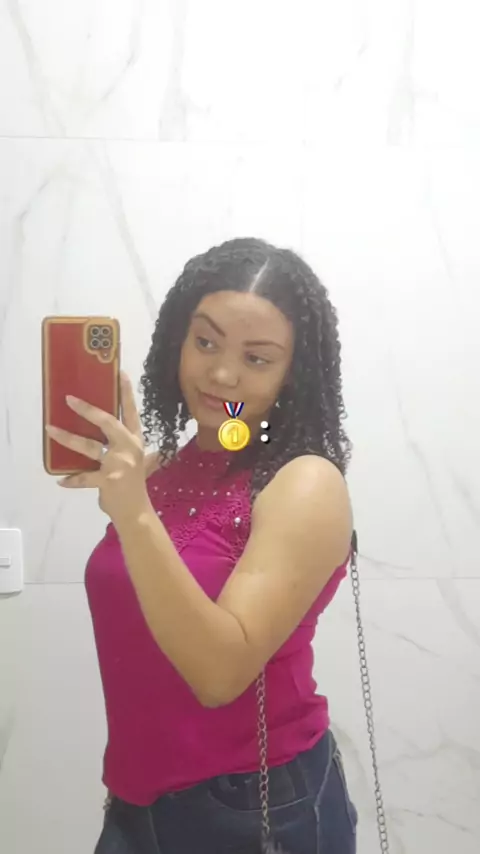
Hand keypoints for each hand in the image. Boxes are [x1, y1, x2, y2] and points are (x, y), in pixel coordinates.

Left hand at [45, 372, 150, 526]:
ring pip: (89, 446)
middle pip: (107, 423)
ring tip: (50, 430)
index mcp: (136, 441)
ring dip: (67, 437)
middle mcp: (129, 448)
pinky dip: (72, 480)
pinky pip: (83, 477)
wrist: (136, 512)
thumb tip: (126, 442)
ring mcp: (118, 464)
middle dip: (88, 410)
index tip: (121, 372)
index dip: (126, 393)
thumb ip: (134, 451)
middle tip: (69, 399)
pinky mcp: (107, 480)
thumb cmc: (134, 486)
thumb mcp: (139, 464)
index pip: (131, 412)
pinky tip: (61, 480)